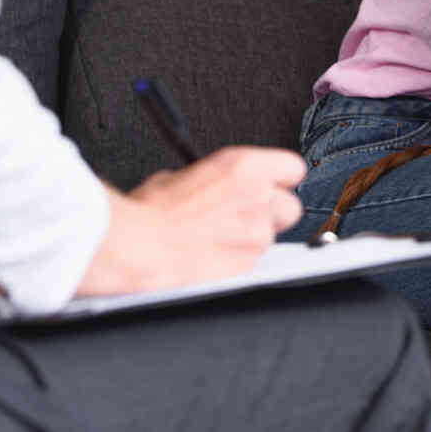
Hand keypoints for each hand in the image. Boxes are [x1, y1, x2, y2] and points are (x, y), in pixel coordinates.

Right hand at [81, 146, 306, 295]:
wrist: (137, 247)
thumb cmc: (150, 211)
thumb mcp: (184, 174)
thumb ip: (218, 179)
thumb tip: (223, 184)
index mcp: (244, 167)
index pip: (293, 168)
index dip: (281, 179)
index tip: (272, 185)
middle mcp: (259, 198)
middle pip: (290, 206)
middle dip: (272, 213)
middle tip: (244, 216)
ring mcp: (257, 233)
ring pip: (272, 237)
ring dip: (252, 238)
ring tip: (218, 239)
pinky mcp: (248, 265)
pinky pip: (254, 261)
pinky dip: (238, 260)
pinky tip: (213, 257)